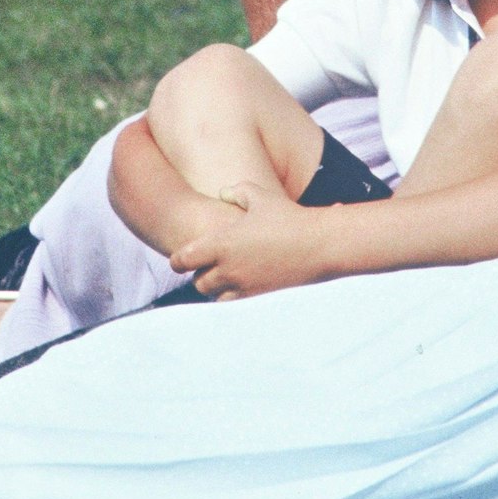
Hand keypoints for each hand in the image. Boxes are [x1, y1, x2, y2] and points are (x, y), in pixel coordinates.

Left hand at [170, 182, 328, 298]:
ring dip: (217, 289)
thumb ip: (236, 192)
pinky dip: (233, 298)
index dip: (177, 260)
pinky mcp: (260, 299)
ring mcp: (244, 287)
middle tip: (209, 266)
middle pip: (198, 282)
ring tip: (226, 277)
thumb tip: (223, 193)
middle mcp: (228, 269)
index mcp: (221, 244)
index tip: (181, 259)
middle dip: (201, 275)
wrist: (319, 244)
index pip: (183, 260)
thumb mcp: (260, 196)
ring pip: (216, 297)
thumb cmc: (289, 216)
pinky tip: (243, 285)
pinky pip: (236, 306)